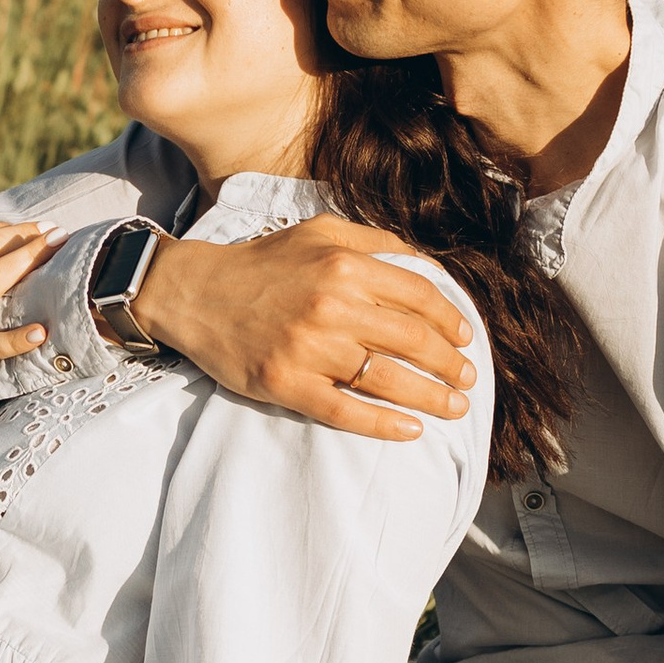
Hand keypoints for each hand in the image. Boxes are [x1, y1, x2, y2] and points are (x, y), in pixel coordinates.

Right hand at [135, 219, 475, 441]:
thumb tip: (431, 268)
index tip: (466, 339)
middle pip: (412, 341)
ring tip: (454, 408)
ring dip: (431, 397)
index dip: (452, 321)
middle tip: (468, 379)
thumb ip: (376, 242)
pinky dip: (383, 424)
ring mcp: (308, 348)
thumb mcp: (320, 232)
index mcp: (344, 265)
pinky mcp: (286, 383)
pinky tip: (410, 430)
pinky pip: (345, 411)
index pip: (419, 296)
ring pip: (387, 380)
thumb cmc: (263, 263)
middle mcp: (330, 305)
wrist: (195, 293)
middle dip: (450, 364)